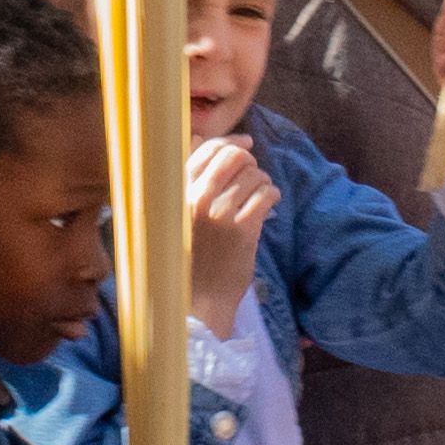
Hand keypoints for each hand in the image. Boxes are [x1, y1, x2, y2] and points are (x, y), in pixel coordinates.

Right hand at [183, 132, 280, 306]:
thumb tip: (196, 140)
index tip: (245, 142)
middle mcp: (194, 200)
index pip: (204, 151)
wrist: (195, 304)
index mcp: (174, 195)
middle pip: (232, 157)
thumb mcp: (172, 218)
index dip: (230, 142)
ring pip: (253, 175)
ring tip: (261, 193)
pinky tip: (270, 201)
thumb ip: (183, 183)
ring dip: (262, 180)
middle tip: (254, 173)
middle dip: (249, 161)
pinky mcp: (242, 231)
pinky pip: (265, 195)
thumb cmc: (184, 261)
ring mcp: (219, 215)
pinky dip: (272, 194)